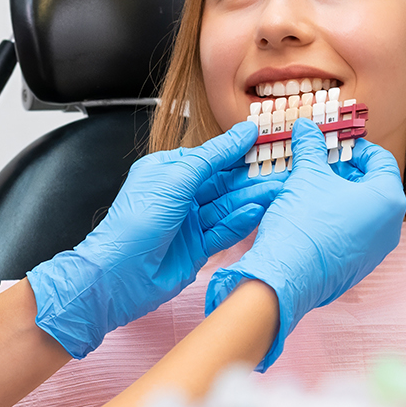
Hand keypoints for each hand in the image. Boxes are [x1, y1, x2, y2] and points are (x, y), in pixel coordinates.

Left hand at [27, 121, 284, 358]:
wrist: (120, 275)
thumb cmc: (138, 220)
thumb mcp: (177, 178)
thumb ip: (213, 156)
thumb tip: (243, 132)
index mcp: (168, 170)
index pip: (211, 156)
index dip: (238, 149)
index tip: (268, 139)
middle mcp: (180, 194)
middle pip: (223, 182)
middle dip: (252, 176)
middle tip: (285, 169)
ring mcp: (189, 222)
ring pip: (227, 205)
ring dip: (252, 198)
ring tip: (280, 190)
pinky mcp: (197, 247)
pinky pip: (224, 230)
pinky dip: (240, 222)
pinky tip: (258, 211)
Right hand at [206, 118, 405, 369]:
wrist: (286, 277)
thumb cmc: (303, 223)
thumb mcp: (306, 176)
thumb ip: (311, 147)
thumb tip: (306, 127)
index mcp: (388, 200)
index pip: (381, 160)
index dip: (356, 146)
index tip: (332, 142)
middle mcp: (390, 227)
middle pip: (373, 185)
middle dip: (344, 170)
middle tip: (318, 161)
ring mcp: (376, 251)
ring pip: (363, 211)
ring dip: (339, 194)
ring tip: (310, 186)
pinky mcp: (358, 267)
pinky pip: (354, 234)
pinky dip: (337, 218)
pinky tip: (310, 214)